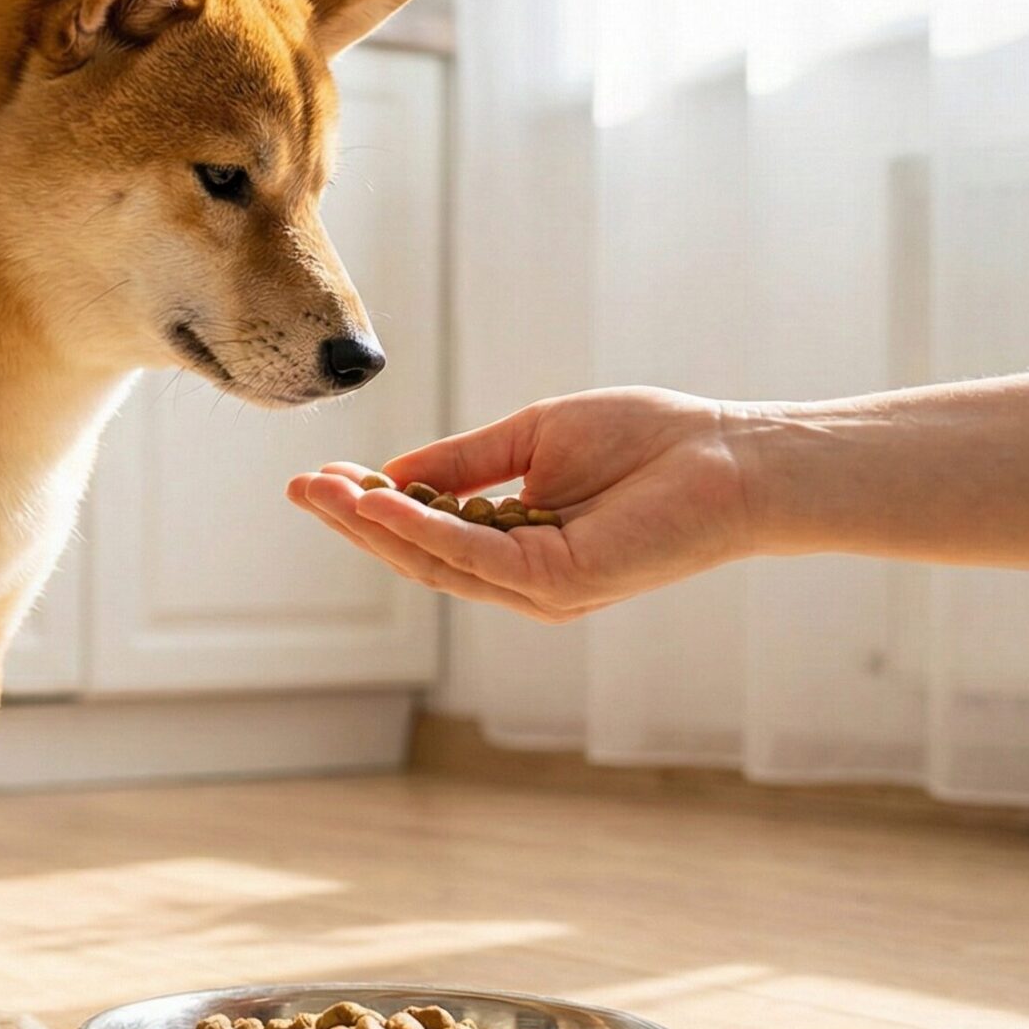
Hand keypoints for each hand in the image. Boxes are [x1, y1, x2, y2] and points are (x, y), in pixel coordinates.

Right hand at [286, 387, 762, 621]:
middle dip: (352, 521)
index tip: (319, 475)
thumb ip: (465, 463)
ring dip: (371, 525)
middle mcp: (521, 580)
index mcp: (515, 544)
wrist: (730, 458)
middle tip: (298, 486)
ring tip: (321, 489)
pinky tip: (379, 500)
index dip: (368, 507)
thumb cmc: (649, 443)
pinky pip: (472, 557)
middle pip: (415, 557)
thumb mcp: (533, 438)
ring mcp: (538, 589)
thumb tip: (391, 473)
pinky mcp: (558, 584)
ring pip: (433, 563)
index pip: (425, 534)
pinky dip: (422, 529)